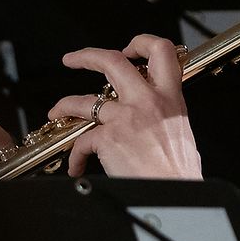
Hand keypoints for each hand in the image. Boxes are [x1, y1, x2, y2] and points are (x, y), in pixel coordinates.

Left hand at [48, 34, 202, 179]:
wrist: (174, 197)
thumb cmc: (179, 173)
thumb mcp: (182, 131)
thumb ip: (167, 115)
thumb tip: (156, 117)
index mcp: (170, 97)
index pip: (161, 51)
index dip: (140, 43)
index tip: (127, 50)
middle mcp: (147, 101)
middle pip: (112, 61)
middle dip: (86, 56)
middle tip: (72, 59)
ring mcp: (126, 118)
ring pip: (84, 100)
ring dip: (65, 105)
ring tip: (57, 111)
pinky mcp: (109, 138)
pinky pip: (82, 141)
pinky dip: (76, 154)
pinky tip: (77, 166)